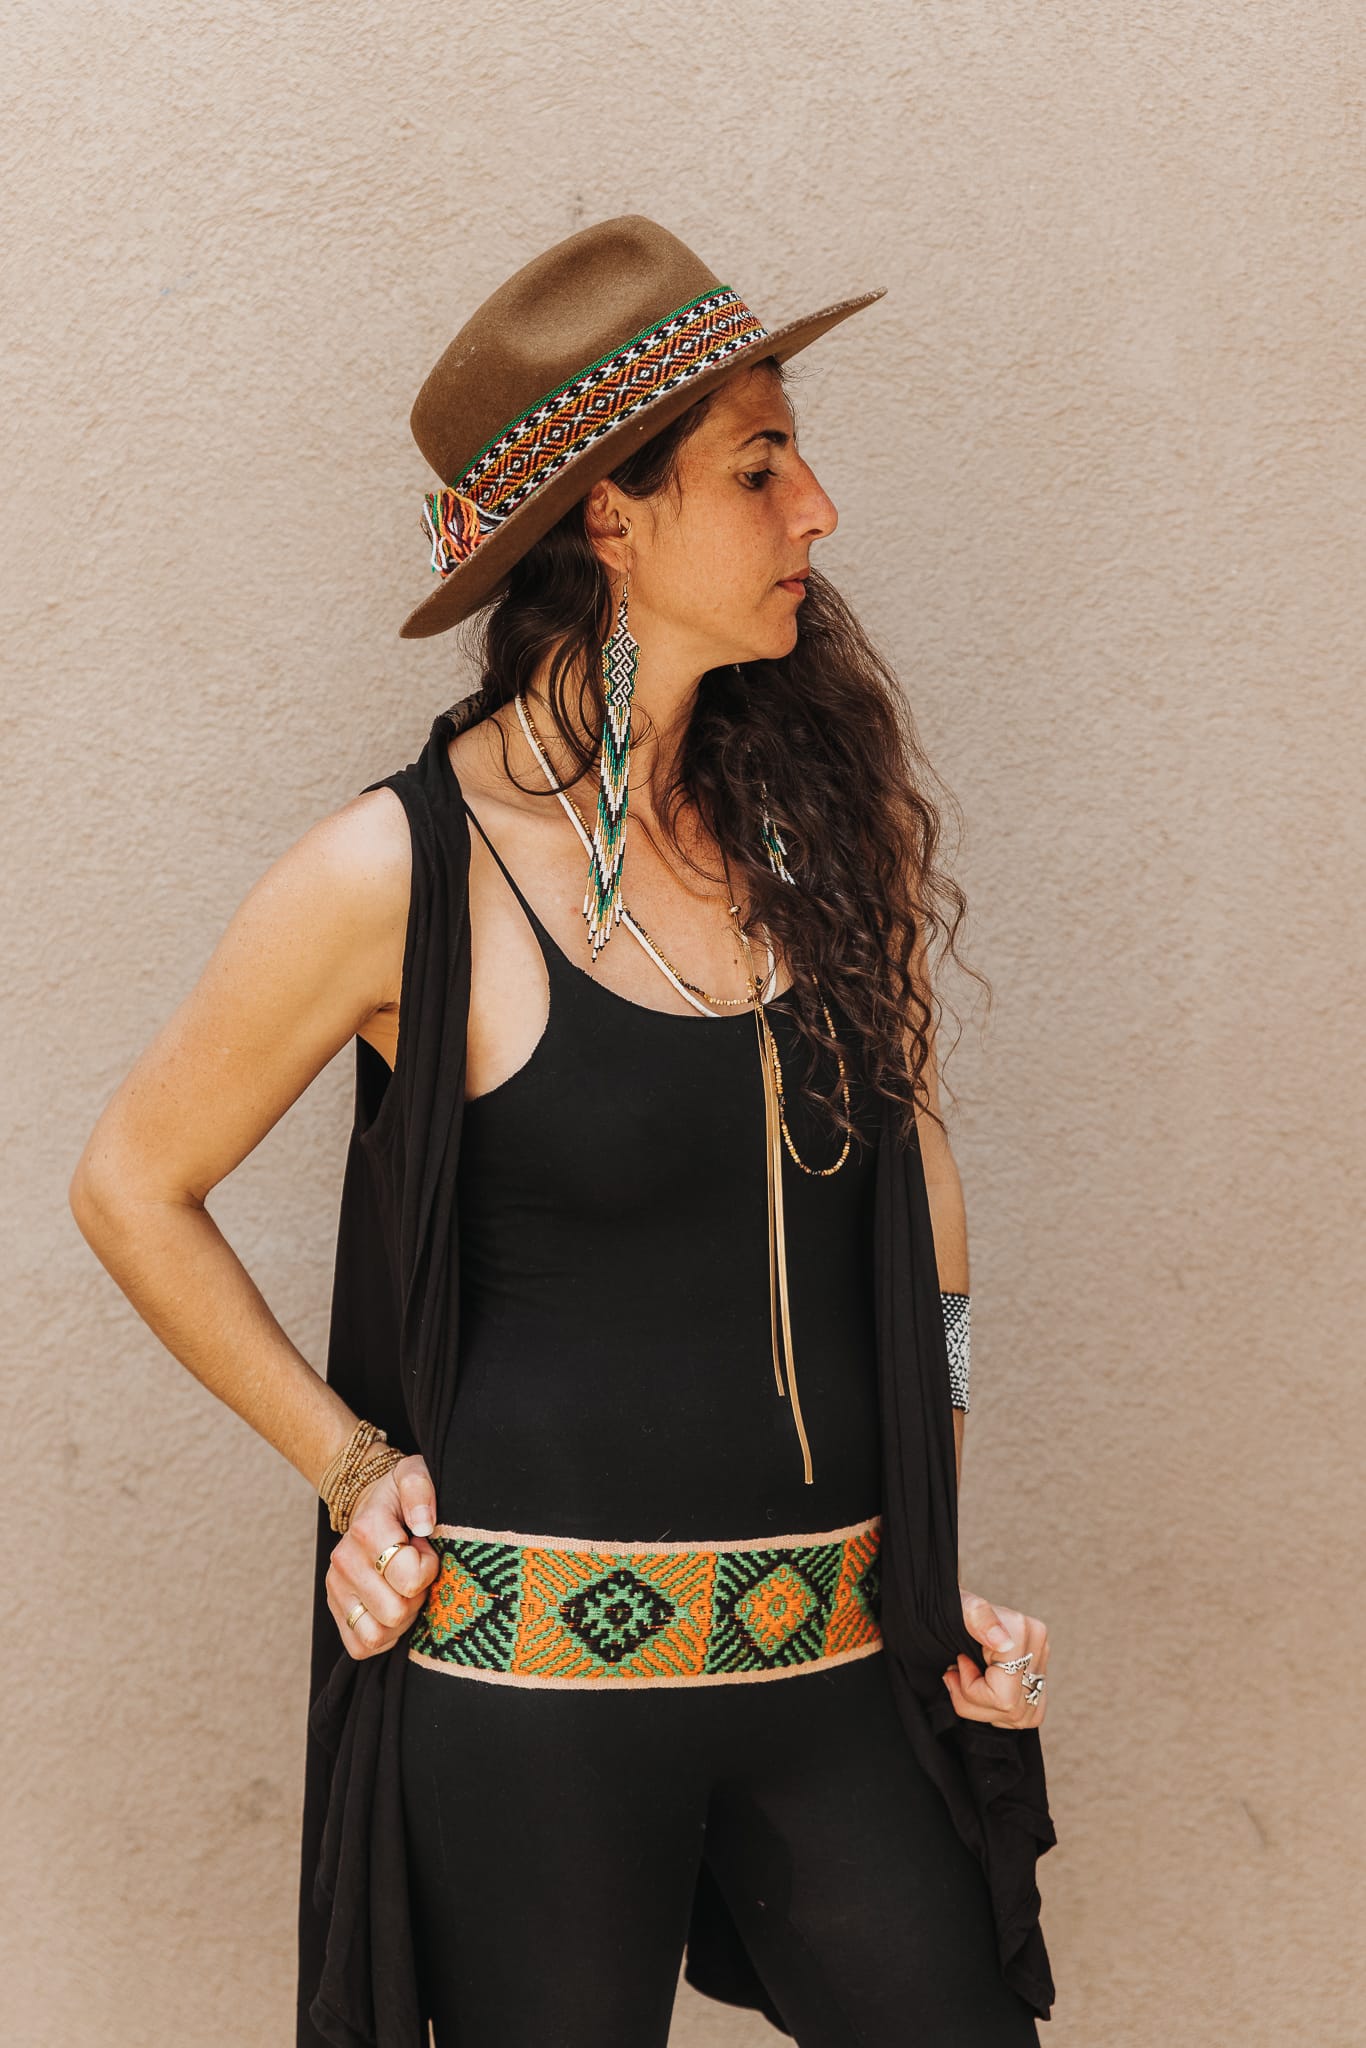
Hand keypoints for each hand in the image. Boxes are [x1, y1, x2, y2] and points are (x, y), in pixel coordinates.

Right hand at [325, 1454, 439, 1658]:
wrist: (372, 1505)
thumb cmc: (400, 1495)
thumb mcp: (415, 1475)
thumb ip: (421, 1490)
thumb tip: (424, 1524)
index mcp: (366, 1530)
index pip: (408, 1579)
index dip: (428, 1569)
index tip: (425, 1549)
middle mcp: (344, 1561)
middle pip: (395, 1612)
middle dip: (416, 1597)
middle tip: (416, 1574)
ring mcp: (336, 1588)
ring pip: (376, 1635)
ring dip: (400, 1621)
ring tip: (405, 1592)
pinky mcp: (335, 1609)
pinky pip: (361, 1646)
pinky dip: (383, 1637)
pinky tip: (392, 1609)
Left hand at [941, 1586, 1049, 1729]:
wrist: (951, 1605)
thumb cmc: (951, 1607)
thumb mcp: (956, 1607)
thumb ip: (978, 1617)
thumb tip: (1002, 1641)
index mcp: (1024, 1631)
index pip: (1004, 1697)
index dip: (972, 1689)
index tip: (958, 1662)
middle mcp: (1039, 1648)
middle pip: (1013, 1711)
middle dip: (975, 1701)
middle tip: (956, 1674)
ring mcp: (1041, 1664)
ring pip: (1022, 1717)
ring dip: (985, 1708)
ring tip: (967, 1681)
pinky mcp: (1039, 1677)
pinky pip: (1028, 1715)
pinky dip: (999, 1711)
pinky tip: (982, 1690)